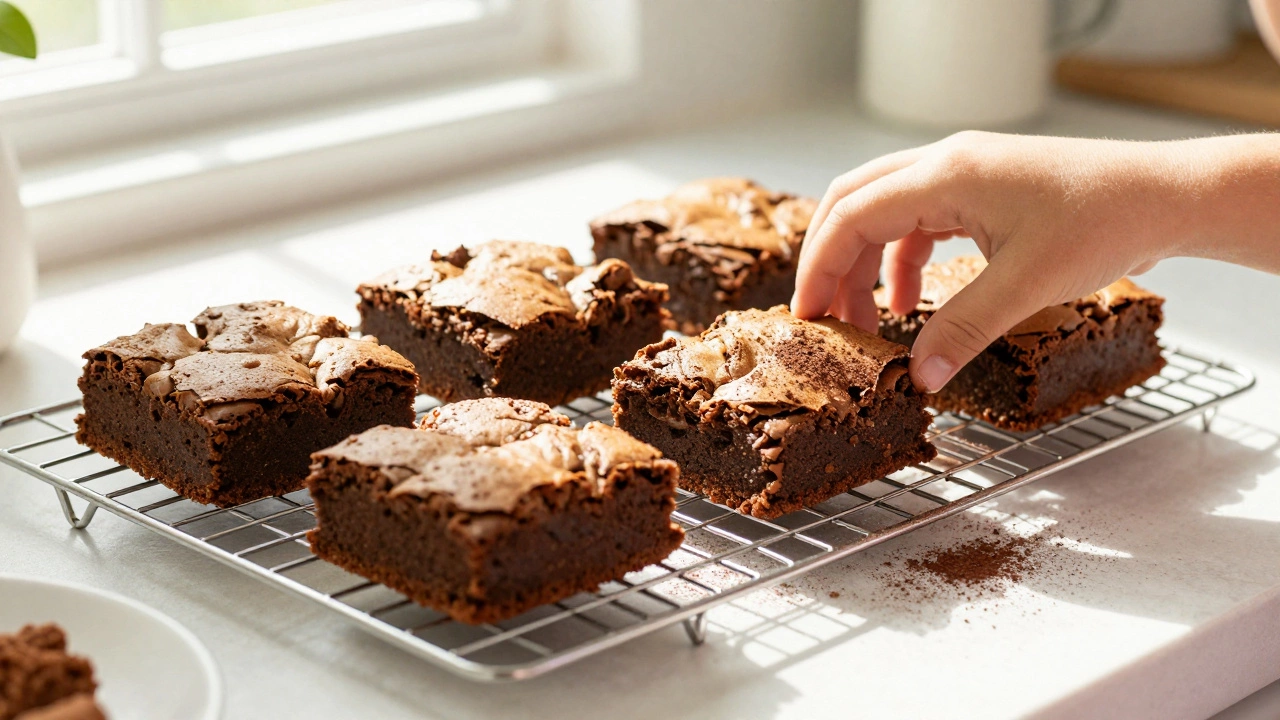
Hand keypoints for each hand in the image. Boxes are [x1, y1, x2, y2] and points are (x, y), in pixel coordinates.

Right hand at [791, 131, 1279, 391]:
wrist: (1166, 196)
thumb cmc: (1106, 222)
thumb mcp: (1027, 286)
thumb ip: (962, 331)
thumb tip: (917, 377)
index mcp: (946, 174)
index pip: (852, 214)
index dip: (819, 266)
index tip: (807, 315)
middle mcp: (946, 164)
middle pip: (854, 203)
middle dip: (831, 262)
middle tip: (823, 316)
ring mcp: (963, 173)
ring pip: (883, 212)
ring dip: (866, 265)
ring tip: (869, 322)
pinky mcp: (981, 189)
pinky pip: (917, 221)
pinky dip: (901, 261)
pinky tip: (910, 302)